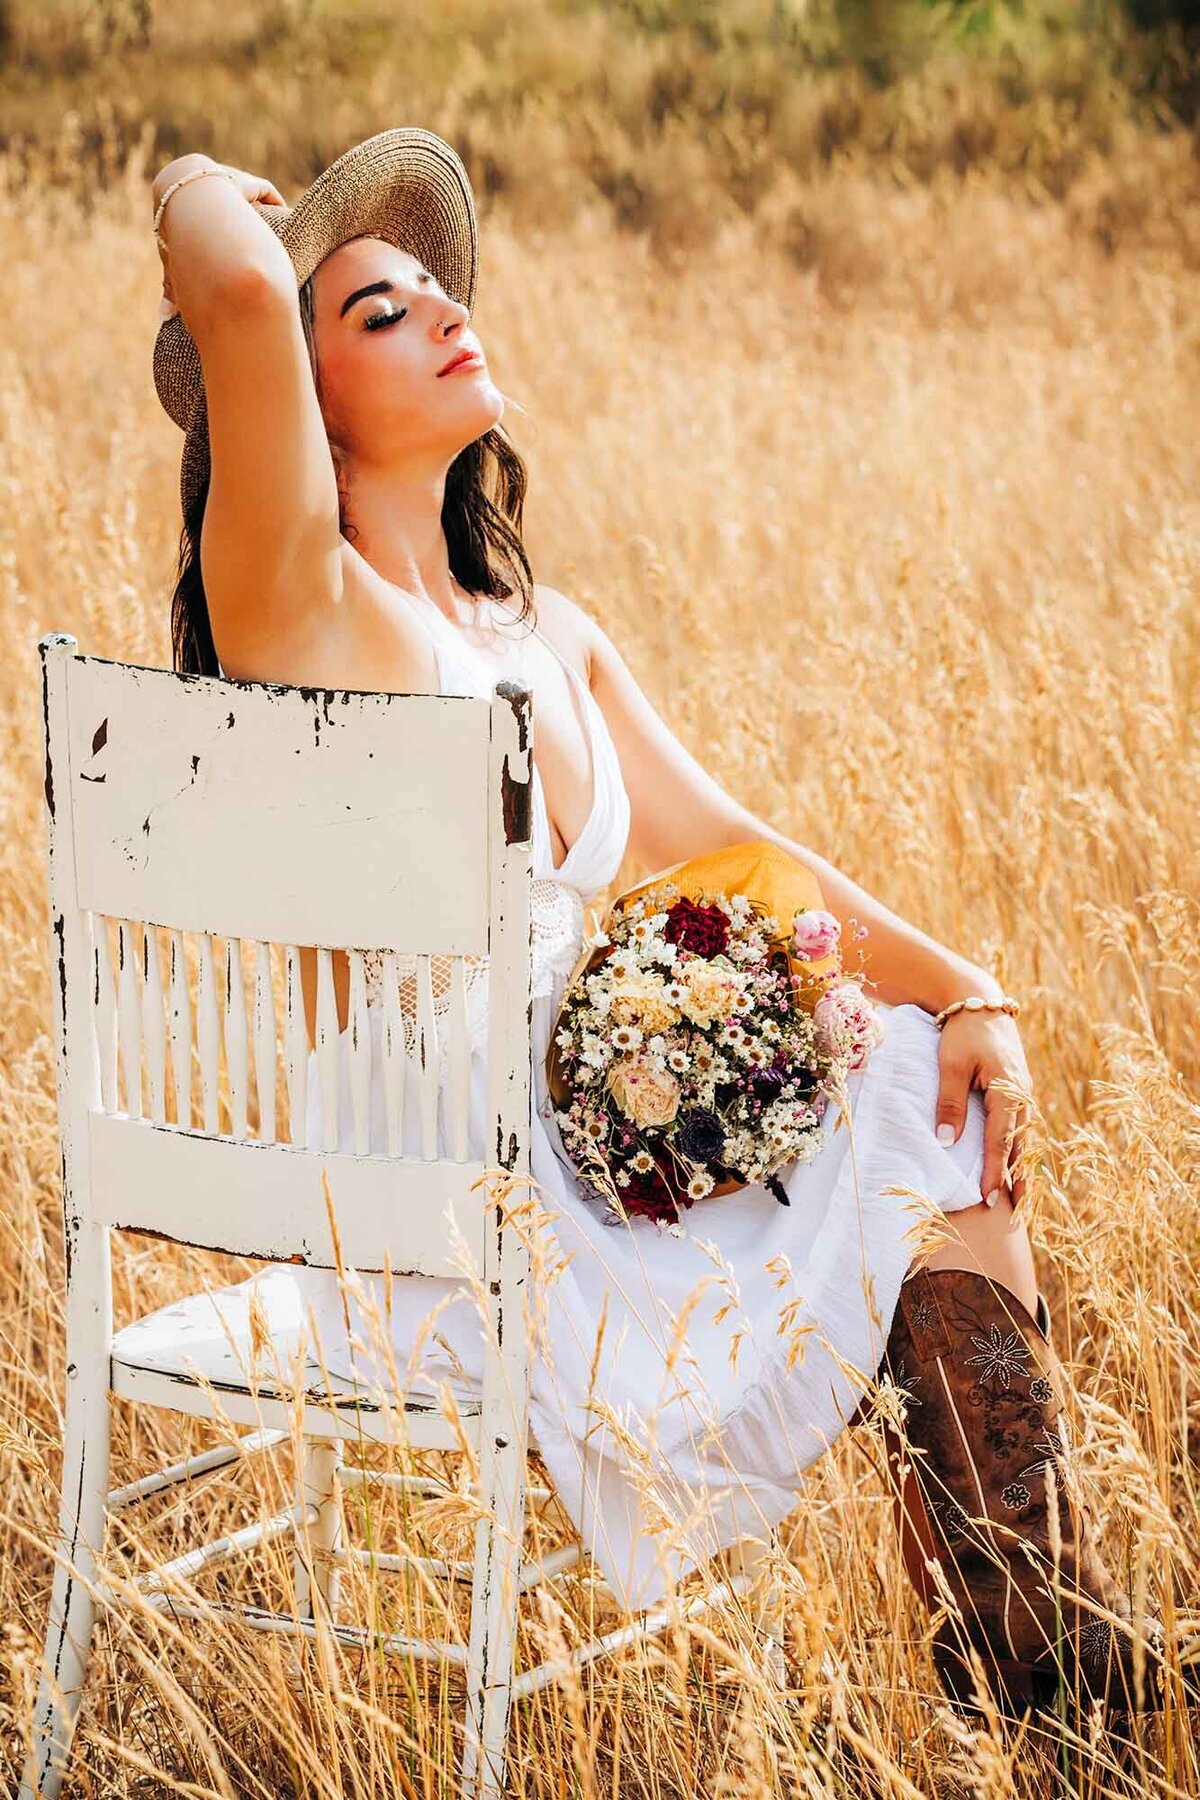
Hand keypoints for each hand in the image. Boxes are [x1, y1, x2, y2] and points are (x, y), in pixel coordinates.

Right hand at [153, 155, 287, 321]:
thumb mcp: (173, 265)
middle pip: (223, 207)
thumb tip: (163, 317)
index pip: (196, 221)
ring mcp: (222, 181)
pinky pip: (261, 190)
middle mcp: (201, 190)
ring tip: (270, 231)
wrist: (189, 203)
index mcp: (178, 207)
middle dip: (235, 220)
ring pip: (242, 197)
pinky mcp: (242, 180)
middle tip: (252, 239)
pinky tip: (283, 216)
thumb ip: (171, 288)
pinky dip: (271, 202)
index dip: (211, 235)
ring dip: (253, 212)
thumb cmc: (177, 238)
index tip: (225, 251)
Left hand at [934, 1008, 1032, 1208]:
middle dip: (1018, 1178)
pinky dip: (1019, 1147)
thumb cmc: (962, 1032)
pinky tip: (1016, 1163)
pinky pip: (1022, 1125)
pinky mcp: (1018, 1089)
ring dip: (1022, 1166)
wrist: (979, 1001)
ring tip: (1020, 1197)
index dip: (996, 1171)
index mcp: (1008, 1090)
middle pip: (1021, 1145)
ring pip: (1024, 1137)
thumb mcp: (951, 1065)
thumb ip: (950, 1102)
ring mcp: (1023, 1092)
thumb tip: (947, 1142)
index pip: (1001, 1141)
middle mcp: (1022, 1095)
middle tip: (1015, 1212)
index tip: (990, 1198)